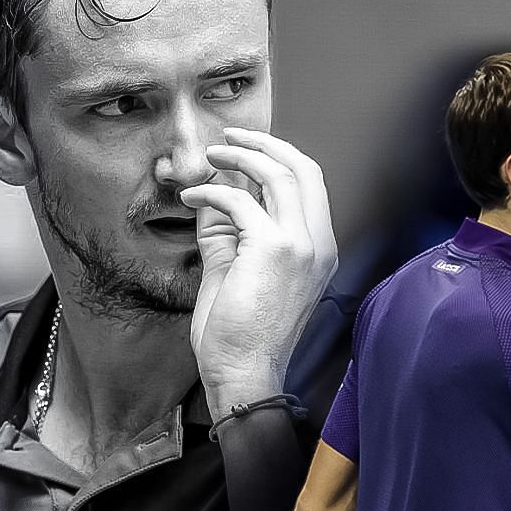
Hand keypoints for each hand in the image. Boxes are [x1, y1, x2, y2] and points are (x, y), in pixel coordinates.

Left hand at [181, 127, 338, 413]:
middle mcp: (320, 244)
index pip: (310, 188)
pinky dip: (212, 192)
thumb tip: (214, 195)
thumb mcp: (237, 272)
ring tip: (211, 154)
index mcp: (319, 251)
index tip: (246, 153)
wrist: (246, 372)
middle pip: (305, 169)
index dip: (278, 161)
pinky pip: (242, 200)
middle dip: (266, 144)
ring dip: (242, 156)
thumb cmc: (241, 335)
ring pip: (281, 174)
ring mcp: (302, 245)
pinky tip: (191, 198)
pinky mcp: (275, 249)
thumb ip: (231, 232)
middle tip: (231, 137)